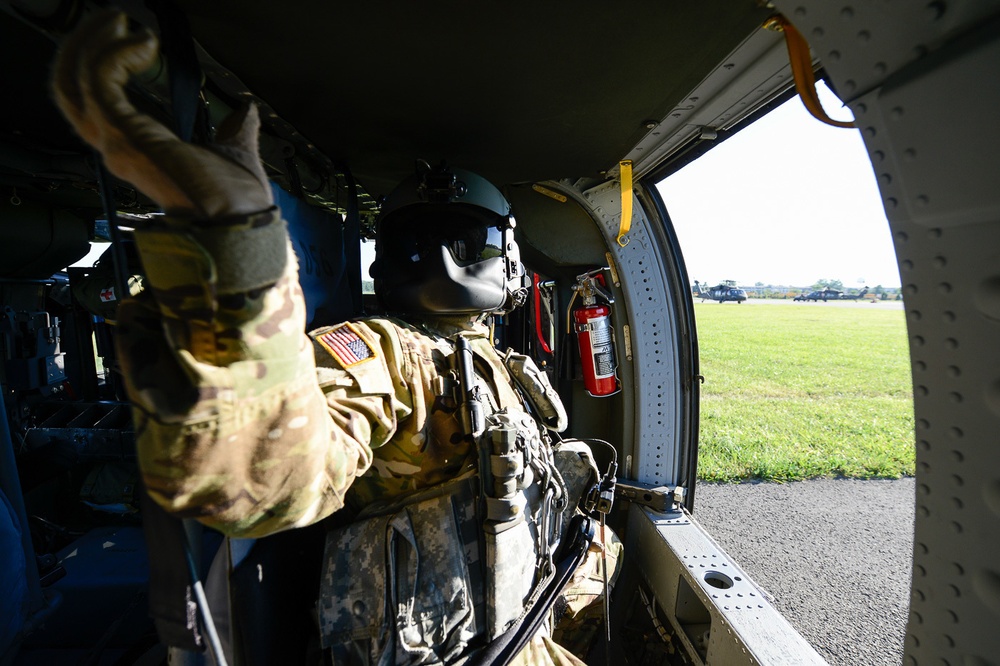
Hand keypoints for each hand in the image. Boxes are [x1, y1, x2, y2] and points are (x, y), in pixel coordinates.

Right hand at [52, 10, 272, 218]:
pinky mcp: (126, 135)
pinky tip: (146, 43)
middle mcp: (117, 147)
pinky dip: (116, 54)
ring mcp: (117, 142)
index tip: (130, 39)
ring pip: (78, 79)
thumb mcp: (235, 154)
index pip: (93, 103)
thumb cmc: (236, 203)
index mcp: (136, 151)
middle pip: (72, 86)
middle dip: (86, 45)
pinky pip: (101, 80)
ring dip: (96, 41)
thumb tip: (246, 112)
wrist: (240, 223)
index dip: (100, 66)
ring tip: (120, 21)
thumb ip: (236, 131)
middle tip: (114, 19)